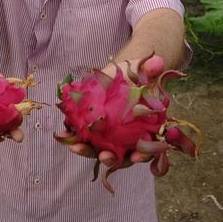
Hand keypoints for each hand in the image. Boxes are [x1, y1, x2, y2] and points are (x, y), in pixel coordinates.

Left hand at [61, 54, 167, 168]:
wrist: (121, 73)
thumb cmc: (137, 76)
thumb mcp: (145, 71)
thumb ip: (152, 69)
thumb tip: (157, 63)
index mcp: (146, 129)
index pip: (147, 148)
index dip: (143, 154)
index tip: (136, 157)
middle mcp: (127, 138)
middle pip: (121, 155)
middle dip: (111, 158)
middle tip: (103, 156)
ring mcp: (109, 136)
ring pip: (99, 149)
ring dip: (88, 150)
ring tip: (76, 147)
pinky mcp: (93, 129)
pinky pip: (83, 136)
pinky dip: (73, 136)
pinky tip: (64, 133)